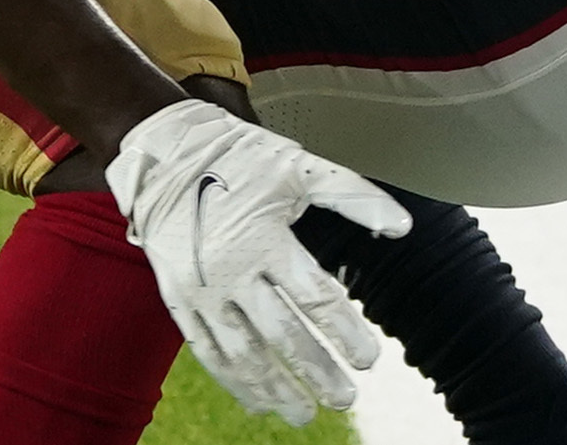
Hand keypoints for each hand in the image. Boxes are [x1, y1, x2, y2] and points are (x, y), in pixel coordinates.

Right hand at [105, 98, 410, 424]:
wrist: (163, 152)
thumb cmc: (238, 157)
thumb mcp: (298, 168)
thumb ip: (353, 197)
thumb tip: (402, 226)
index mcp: (265, 237)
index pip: (315, 297)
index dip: (345, 332)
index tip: (369, 359)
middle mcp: (231, 269)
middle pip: (282, 334)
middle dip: (317, 370)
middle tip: (346, 398)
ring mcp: (200, 290)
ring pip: (242, 352)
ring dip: (275, 387)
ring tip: (303, 413)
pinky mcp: (177, 299)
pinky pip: (206, 350)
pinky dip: (232, 381)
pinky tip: (256, 401)